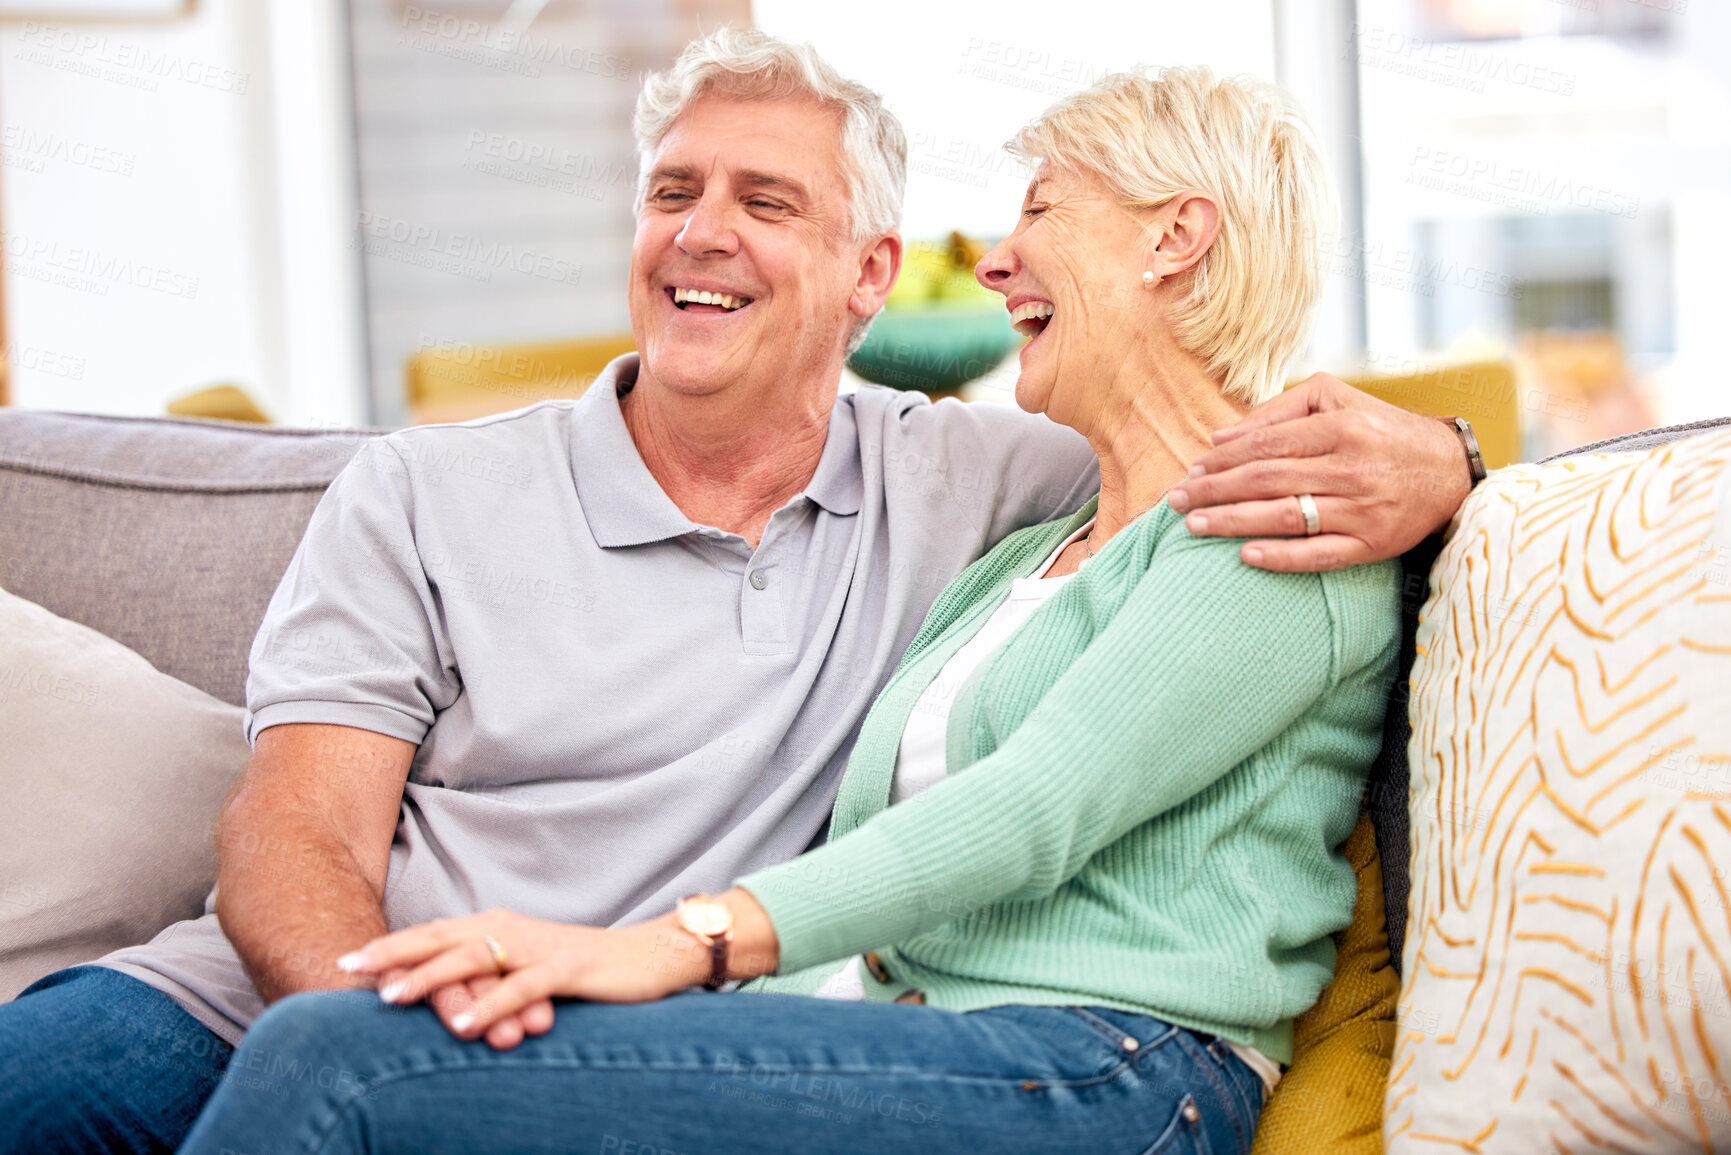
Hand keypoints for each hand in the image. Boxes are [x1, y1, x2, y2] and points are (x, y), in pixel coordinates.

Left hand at [336, 909, 705, 1043]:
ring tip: (390, 998)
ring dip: (430, 978)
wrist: (648, 956)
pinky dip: (488, 1006)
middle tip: (347, 968)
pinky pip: (520, 988)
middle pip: (441, 938)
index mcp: (498, 926)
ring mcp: (538, 947)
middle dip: (393, 953)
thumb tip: (439, 1002)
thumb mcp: (526, 971)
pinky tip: (461, 1024)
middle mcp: (512, 929)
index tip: (347, 961)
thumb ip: (486, 979)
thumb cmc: (581, 969)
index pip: (434, 934)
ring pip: (473, 960)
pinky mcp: (566, 968)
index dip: (392, 946)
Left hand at [1167, 372, 1473, 570]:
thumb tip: (1220, 438)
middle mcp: (1351, 467)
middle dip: (1214, 491)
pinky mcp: (1374, 544)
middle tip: (1175, 501)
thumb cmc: (1383, 432)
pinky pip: (1321, 555)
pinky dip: (1282, 557)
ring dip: (1233, 522)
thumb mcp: (1338, 402)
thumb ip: (1279, 411)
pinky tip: (1246, 556)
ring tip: (1194, 525)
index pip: (1266, 445)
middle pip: (1267, 480)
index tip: (1190, 472)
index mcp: (1341, 428)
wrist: (1451, 471)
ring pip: (1286, 516)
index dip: (1222, 461)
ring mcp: (1363, 509)